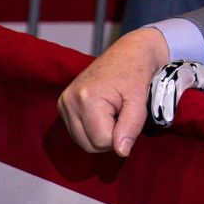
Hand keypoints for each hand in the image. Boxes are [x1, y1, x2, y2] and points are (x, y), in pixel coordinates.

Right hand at [58, 28, 169, 156]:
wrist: (130, 51)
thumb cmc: (138, 73)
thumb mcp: (140, 100)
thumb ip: (131, 126)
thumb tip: (121, 152)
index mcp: (86, 99)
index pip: (101, 141)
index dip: (121, 136)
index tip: (129, 115)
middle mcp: (68, 102)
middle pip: (89, 145)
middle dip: (110, 138)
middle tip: (123, 114)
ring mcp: (63, 103)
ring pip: (82, 142)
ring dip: (102, 134)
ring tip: (114, 112)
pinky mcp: (64, 104)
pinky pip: (78, 132)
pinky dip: (93, 129)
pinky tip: (104, 112)